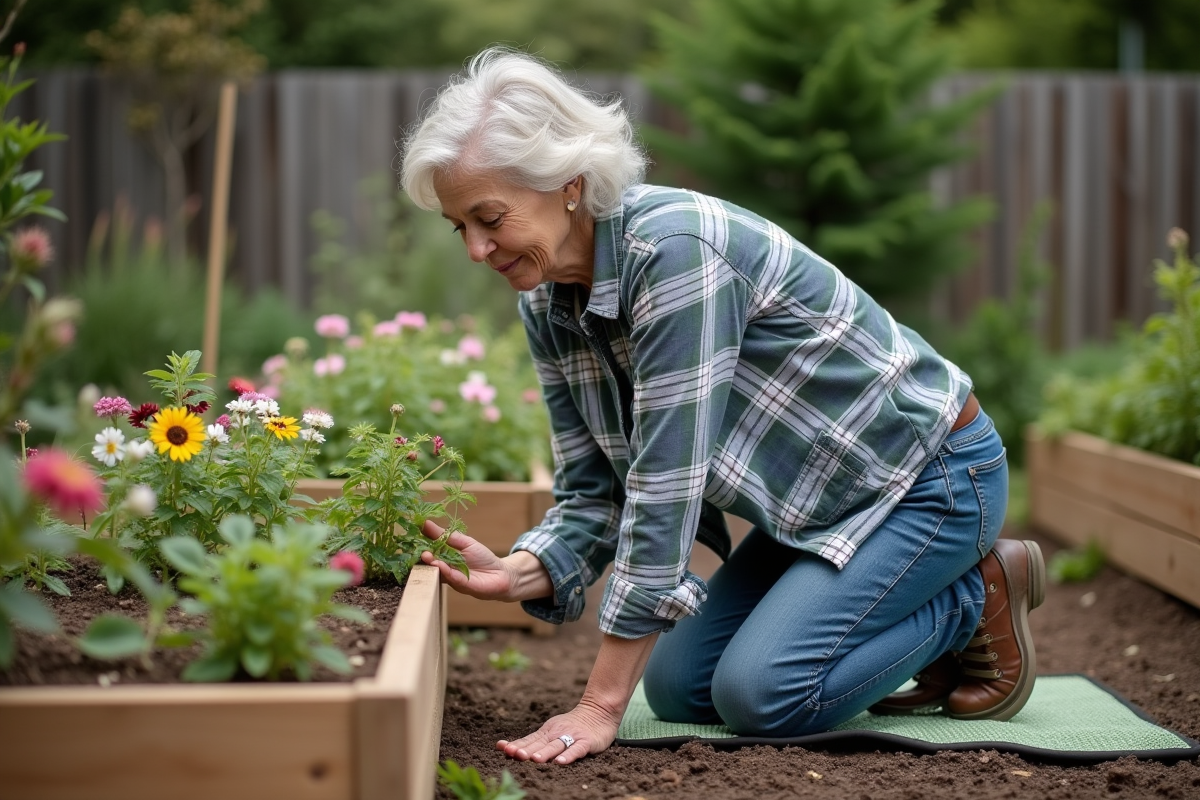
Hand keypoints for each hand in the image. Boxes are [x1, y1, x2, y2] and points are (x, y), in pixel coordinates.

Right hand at [419, 520, 515, 600]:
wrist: (501, 574)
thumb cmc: (483, 558)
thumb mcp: (464, 542)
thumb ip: (445, 535)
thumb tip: (426, 522)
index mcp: (444, 557)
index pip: (428, 549)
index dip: (420, 543)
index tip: (412, 534)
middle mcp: (444, 569)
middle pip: (429, 563)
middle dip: (422, 555)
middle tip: (417, 547)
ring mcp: (451, 578)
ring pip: (437, 571)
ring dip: (431, 563)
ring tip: (426, 555)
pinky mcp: (460, 585)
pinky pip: (450, 577)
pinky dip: (444, 570)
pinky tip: (439, 564)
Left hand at [496, 698, 620, 764]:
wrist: (599, 711)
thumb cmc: (572, 725)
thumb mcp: (551, 731)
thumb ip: (534, 742)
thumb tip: (510, 750)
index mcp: (546, 732)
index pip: (529, 740)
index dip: (516, 745)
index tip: (502, 748)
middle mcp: (556, 734)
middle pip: (539, 744)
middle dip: (526, 750)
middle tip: (514, 755)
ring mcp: (571, 737)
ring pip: (556, 746)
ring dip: (544, 752)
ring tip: (535, 759)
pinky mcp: (586, 742)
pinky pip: (576, 749)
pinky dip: (568, 756)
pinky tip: (560, 762)